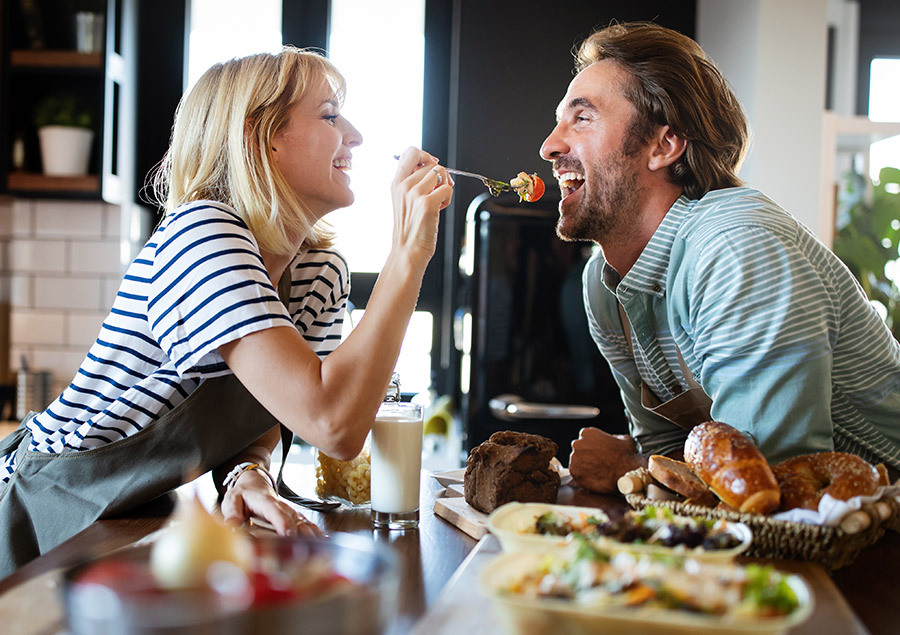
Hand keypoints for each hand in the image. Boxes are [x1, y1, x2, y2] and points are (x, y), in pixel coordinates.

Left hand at [220, 470, 322, 537]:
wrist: (253, 484)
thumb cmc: (242, 495)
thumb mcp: (231, 500)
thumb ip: (232, 512)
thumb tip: (232, 526)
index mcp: (266, 502)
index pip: (276, 513)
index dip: (283, 523)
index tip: (288, 535)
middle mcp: (281, 507)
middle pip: (294, 520)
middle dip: (301, 535)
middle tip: (306, 551)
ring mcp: (289, 511)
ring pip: (303, 522)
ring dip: (312, 534)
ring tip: (320, 547)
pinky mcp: (293, 516)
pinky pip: (306, 524)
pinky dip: (315, 532)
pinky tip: (324, 540)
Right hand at [391, 147, 452, 269]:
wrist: (408, 250)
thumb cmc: (410, 227)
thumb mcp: (404, 200)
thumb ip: (414, 181)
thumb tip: (434, 165)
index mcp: (396, 182)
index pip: (411, 152)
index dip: (426, 155)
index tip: (431, 167)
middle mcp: (404, 185)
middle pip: (432, 163)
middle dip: (441, 176)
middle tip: (438, 191)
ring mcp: (415, 193)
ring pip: (441, 173)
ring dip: (445, 186)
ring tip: (438, 201)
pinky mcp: (427, 203)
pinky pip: (448, 188)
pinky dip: (448, 198)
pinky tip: (440, 208)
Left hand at [568, 427, 640, 493]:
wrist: (626, 474)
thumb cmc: (627, 456)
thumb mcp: (624, 439)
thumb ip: (614, 436)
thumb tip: (613, 439)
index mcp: (587, 433)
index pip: (585, 437)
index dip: (592, 445)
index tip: (598, 451)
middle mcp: (578, 444)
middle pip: (579, 449)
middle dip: (586, 455)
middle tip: (598, 462)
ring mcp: (574, 459)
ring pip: (577, 461)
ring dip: (584, 465)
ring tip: (598, 471)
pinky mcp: (574, 473)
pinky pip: (576, 473)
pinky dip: (583, 476)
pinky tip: (594, 477)